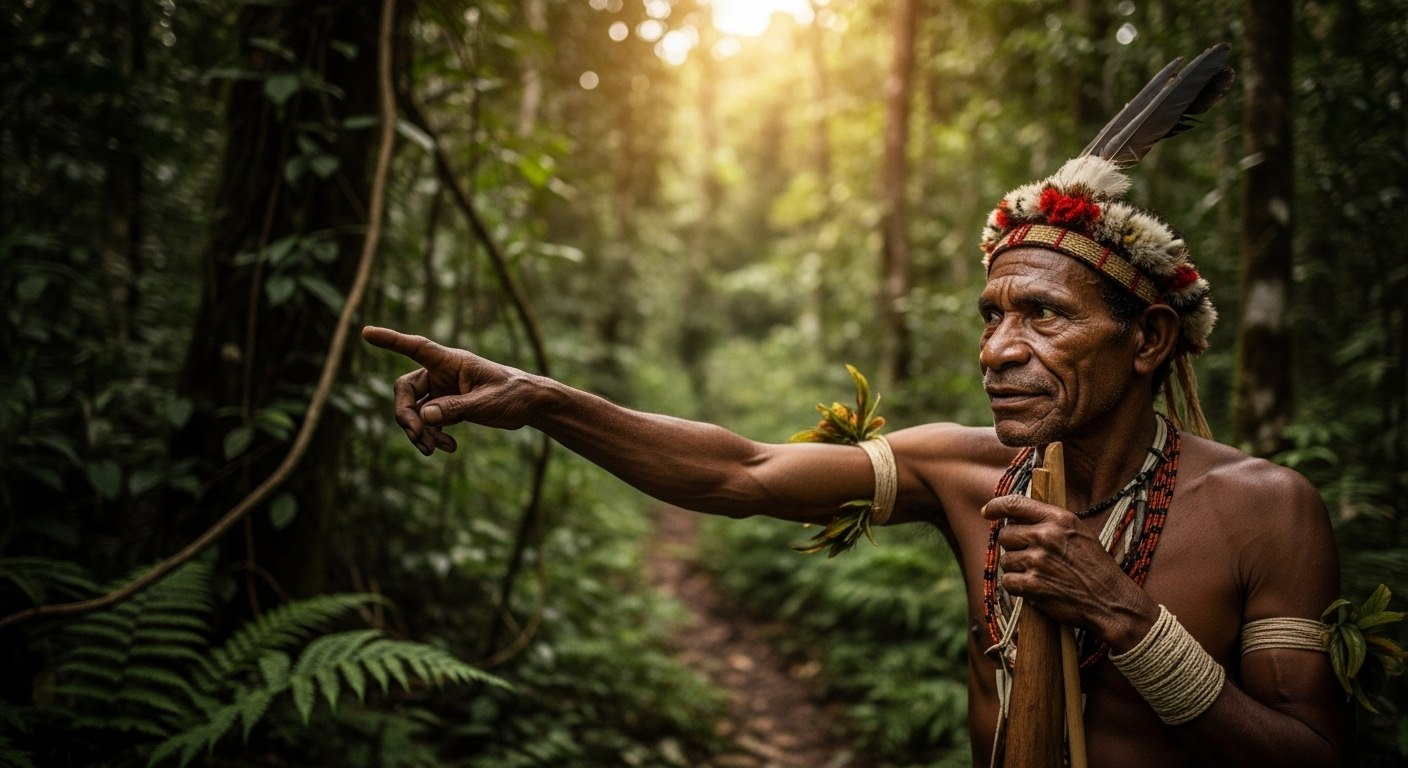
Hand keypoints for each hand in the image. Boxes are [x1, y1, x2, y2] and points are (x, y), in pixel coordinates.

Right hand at [361, 326, 541, 455]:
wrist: (529, 405)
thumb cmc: (513, 394)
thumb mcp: (485, 403)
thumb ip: (455, 408)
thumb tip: (423, 416)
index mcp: (450, 361)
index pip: (415, 347)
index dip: (390, 341)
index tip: (366, 332)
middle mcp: (441, 373)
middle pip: (406, 390)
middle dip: (406, 416)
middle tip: (418, 437)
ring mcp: (442, 390)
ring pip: (414, 410)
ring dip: (418, 431)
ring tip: (432, 450)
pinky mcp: (447, 406)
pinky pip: (427, 421)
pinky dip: (431, 435)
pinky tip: (447, 448)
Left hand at [981, 495, 1158, 650]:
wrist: (1109, 600)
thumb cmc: (1095, 567)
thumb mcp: (1078, 532)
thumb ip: (1050, 522)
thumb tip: (1017, 516)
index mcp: (1058, 519)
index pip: (1015, 504)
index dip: (995, 506)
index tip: (987, 511)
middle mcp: (1046, 536)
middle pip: (1005, 535)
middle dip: (1013, 546)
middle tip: (1029, 556)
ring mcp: (1038, 561)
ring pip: (1005, 560)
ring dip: (1017, 569)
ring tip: (1039, 574)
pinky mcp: (1032, 585)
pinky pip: (1008, 581)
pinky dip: (1018, 587)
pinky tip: (1035, 588)